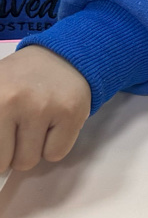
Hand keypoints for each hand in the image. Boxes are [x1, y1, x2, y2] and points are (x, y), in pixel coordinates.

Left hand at [0, 46, 91, 172]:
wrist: (63, 56)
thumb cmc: (20, 80)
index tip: (6, 136)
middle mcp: (14, 101)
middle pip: (3, 161)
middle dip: (10, 152)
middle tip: (18, 129)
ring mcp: (44, 108)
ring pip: (29, 161)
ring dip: (32, 150)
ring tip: (36, 125)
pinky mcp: (71, 113)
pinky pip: (56, 154)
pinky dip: (54, 146)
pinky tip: (55, 124)